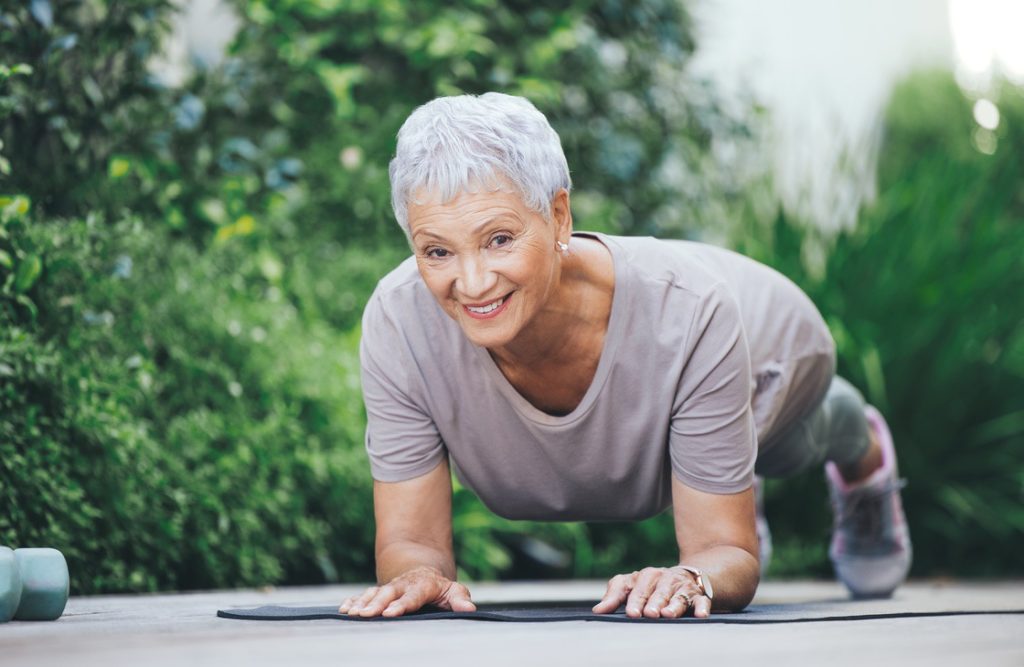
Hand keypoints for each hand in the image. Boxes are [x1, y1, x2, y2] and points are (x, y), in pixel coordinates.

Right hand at [337, 565, 476, 617]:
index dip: (402, 604)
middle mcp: (403, 585)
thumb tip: (470, 609)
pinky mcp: (378, 592)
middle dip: (376, 604)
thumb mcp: (453, 591)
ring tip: (352, 614)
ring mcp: (389, 588)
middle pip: (388, 594)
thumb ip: (460, 599)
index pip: (413, 596)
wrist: (421, 571)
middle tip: (365, 615)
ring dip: (362, 603)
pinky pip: (364, 595)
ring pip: (374, 594)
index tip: (391, 613)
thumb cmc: (439, 588)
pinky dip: (353, 601)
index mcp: (422, 586)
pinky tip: (344, 609)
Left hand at [592, 566, 711, 618]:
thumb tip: (597, 611)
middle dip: (652, 602)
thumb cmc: (654, 586)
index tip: (630, 613)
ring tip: (668, 614)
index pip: (634, 586)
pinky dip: (701, 607)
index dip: (633, 600)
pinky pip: (701, 600)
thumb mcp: (633, 587)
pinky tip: (701, 614)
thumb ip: (614, 597)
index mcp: (644, 576)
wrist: (687, 576)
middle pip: (656, 590)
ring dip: (673, 605)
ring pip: (677, 595)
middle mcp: (663, 578)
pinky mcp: (698, 595)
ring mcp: (681, 586)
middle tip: (648, 614)